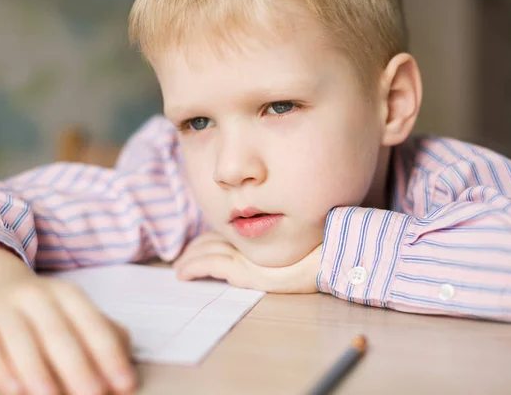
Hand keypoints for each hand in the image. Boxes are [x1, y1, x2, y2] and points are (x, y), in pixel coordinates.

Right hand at [0, 275, 136, 394]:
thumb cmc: (46, 312)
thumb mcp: (77, 315)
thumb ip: (105, 338)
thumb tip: (124, 375)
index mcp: (68, 294)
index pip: (93, 324)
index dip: (109, 355)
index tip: (125, 384)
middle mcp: (36, 295)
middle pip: (58, 333)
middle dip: (77, 367)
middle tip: (93, 394)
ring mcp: (3, 307)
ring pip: (20, 338)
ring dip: (37, 370)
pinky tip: (14, 389)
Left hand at [173, 232, 320, 292]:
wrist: (330, 260)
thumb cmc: (318, 254)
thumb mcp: (290, 246)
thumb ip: (272, 241)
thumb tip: (256, 244)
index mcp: (258, 234)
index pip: (224, 234)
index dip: (207, 239)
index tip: (197, 246)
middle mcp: (250, 242)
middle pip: (212, 241)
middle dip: (195, 249)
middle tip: (183, 258)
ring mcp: (246, 256)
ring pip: (206, 253)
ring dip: (190, 260)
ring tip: (180, 268)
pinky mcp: (245, 270)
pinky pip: (211, 265)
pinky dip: (193, 269)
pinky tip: (182, 274)